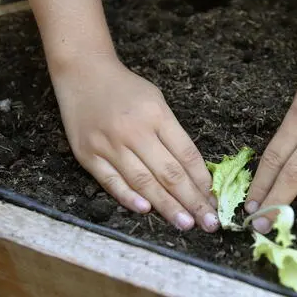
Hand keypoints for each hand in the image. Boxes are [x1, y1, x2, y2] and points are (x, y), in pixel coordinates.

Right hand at [49, 53, 219, 232]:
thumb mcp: (157, 101)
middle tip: (208, 222)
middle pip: (169, 173)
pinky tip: (146, 210)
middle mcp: (134, 131)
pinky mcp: (88, 155)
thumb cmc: (125, 89)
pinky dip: (129, 197)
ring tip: (185, 223)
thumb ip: (172, 134)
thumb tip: (193, 173)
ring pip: (143, 182)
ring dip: (167, 206)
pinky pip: (111, 181)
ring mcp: (109, 144)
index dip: (202, 180)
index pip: (186, 154)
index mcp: (156, 115)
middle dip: (191, 201)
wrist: (83, 73)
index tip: (214, 199)